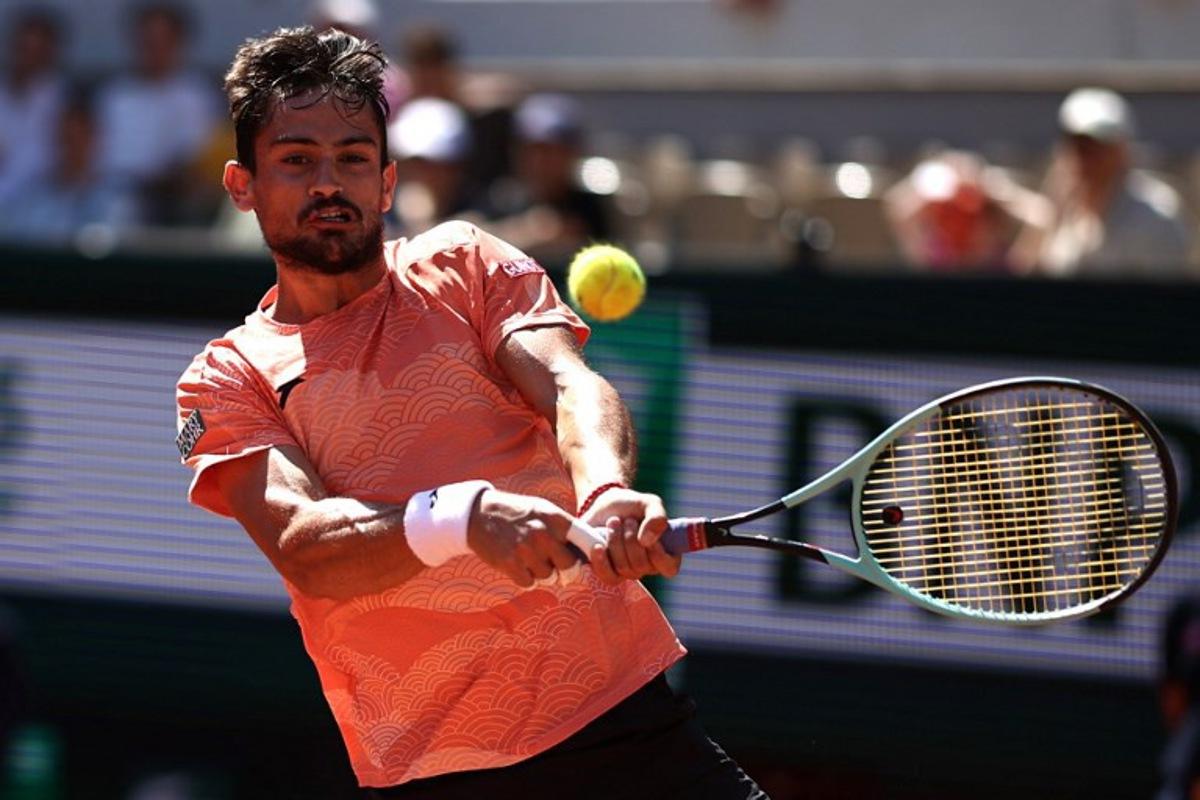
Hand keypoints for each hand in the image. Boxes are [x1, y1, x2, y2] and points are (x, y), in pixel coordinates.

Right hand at [466, 488, 580, 586]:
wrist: (479, 514)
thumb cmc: (518, 514)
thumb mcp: (544, 511)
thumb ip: (565, 529)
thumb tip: (591, 552)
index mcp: (556, 518)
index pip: (588, 541)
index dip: (594, 555)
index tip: (591, 561)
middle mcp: (543, 533)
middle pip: (570, 566)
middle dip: (565, 571)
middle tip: (557, 568)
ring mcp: (526, 549)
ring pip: (548, 577)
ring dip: (542, 574)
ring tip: (529, 559)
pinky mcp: (510, 563)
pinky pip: (529, 583)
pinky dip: (525, 578)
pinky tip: (518, 565)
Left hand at [580, 487, 680, 584]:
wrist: (606, 507)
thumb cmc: (632, 506)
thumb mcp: (650, 503)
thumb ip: (657, 518)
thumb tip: (647, 541)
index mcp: (665, 553)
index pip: (669, 567)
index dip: (657, 553)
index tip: (645, 535)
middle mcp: (649, 566)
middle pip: (641, 566)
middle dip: (631, 539)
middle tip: (628, 520)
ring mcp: (628, 571)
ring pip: (624, 568)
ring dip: (616, 541)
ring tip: (614, 522)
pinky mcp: (609, 573)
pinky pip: (608, 577)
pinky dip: (601, 561)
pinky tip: (598, 545)